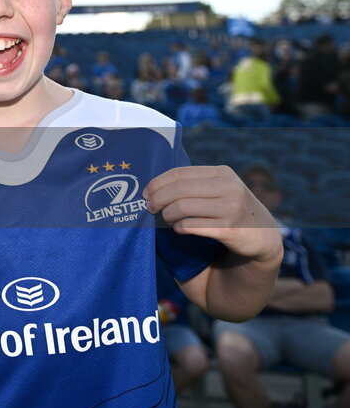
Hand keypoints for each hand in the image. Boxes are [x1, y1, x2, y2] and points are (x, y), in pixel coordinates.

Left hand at [145, 165, 282, 263]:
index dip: (158, 183)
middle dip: (158, 199)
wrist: (262, 235)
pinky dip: (179, 228)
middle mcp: (229, 188)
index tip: (146, 193)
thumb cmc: (231, 208)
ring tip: (167, 219)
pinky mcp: (229, 230)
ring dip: (168, 215)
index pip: (180, 173)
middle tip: (150, 208)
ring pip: (182, 208)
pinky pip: (191, 227)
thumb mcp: (219, 189)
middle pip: (179, 190)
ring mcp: (231, 209)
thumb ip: (195, 184)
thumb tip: (154, 188)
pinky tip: (180, 229)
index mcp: (222, 173)